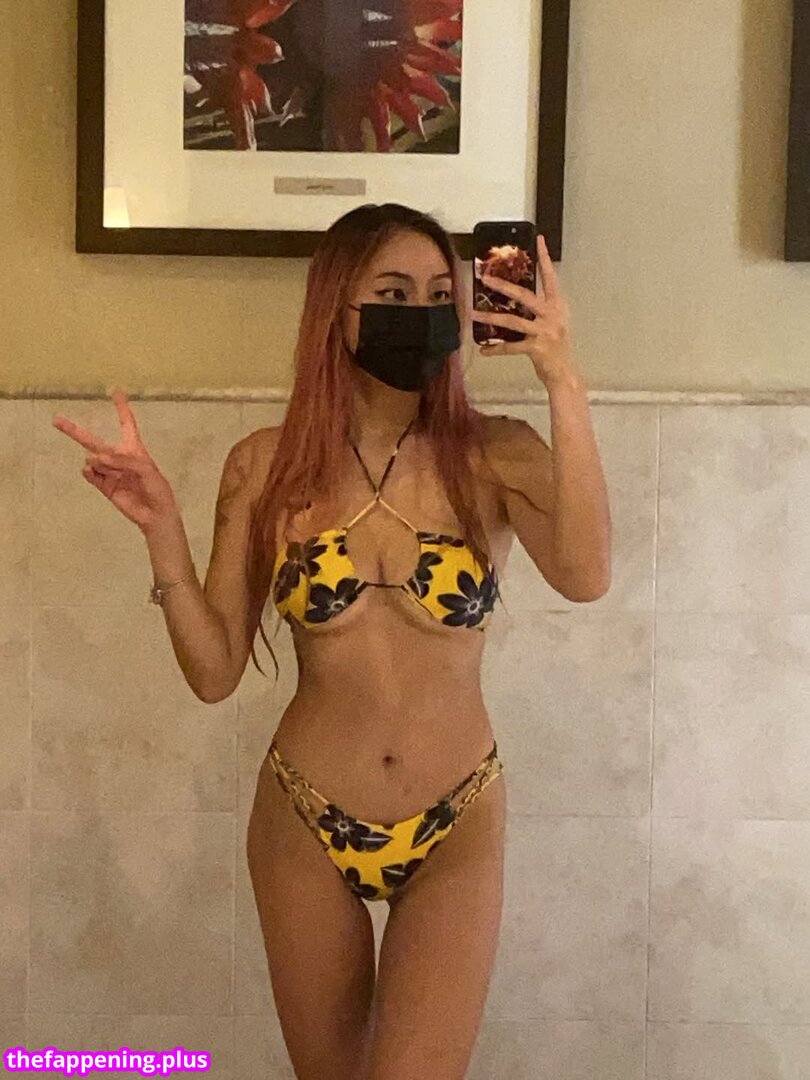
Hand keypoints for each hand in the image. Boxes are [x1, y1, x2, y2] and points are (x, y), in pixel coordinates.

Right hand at [52, 388, 179, 534]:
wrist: (155, 515)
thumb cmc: (158, 489)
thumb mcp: (148, 470)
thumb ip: (125, 460)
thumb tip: (98, 458)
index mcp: (134, 450)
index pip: (126, 424)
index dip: (122, 408)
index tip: (117, 392)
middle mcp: (119, 459)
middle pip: (94, 441)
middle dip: (75, 431)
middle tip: (56, 420)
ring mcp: (110, 472)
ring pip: (94, 459)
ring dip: (98, 461)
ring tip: (107, 467)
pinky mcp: (105, 487)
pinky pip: (91, 475)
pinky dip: (89, 472)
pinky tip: (90, 470)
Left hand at [471, 234, 577, 388]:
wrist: (564, 373)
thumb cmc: (556, 347)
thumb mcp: (553, 322)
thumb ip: (539, 309)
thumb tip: (515, 297)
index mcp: (557, 306)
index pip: (550, 277)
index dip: (545, 258)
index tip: (538, 240)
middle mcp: (552, 315)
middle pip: (525, 296)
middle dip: (504, 286)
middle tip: (486, 279)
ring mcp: (545, 332)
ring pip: (513, 321)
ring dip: (492, 317)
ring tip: (475, 314)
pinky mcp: (536, 348)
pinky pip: (511, 347)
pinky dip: (496, 349)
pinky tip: (484, 350)